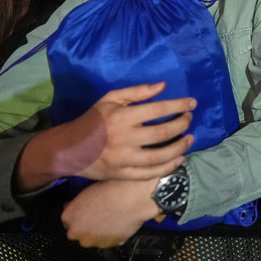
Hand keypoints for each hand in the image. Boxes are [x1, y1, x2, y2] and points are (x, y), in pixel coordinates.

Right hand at [47, 82, 194, 182]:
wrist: (68, 149)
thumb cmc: (93, 121)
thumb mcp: (110, 99)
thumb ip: (137, 92)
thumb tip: (162, 86)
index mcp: (122, 117)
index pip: (158, 109)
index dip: (178, 105)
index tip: (192, 103)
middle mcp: (124, 138)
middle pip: (162, 133)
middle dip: (181, 124)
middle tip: (189, 119)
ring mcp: (123, 159)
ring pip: (158, 156)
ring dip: (179, 147)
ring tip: (190, 138)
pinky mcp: (122, 174)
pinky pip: (149, 173)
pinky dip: (167, 167)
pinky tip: (179, 159)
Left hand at [62, 178, 162, 247]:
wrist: (133, 196)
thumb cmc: (109, 188)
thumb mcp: (86, 191)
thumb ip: (75, 204)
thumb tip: (69, 207)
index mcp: (68, 218)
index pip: (68, 220)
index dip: (79, 214)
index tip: (87, 209)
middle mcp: (78, 234)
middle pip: (80, 232)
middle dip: (87, 225)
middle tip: (100, 213)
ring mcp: (95, 242)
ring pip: (95, 238)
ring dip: (100, 231)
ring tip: (113, 217)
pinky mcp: (111, 244)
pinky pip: (110, 239)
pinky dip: (113, 233)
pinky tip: (121, 221)